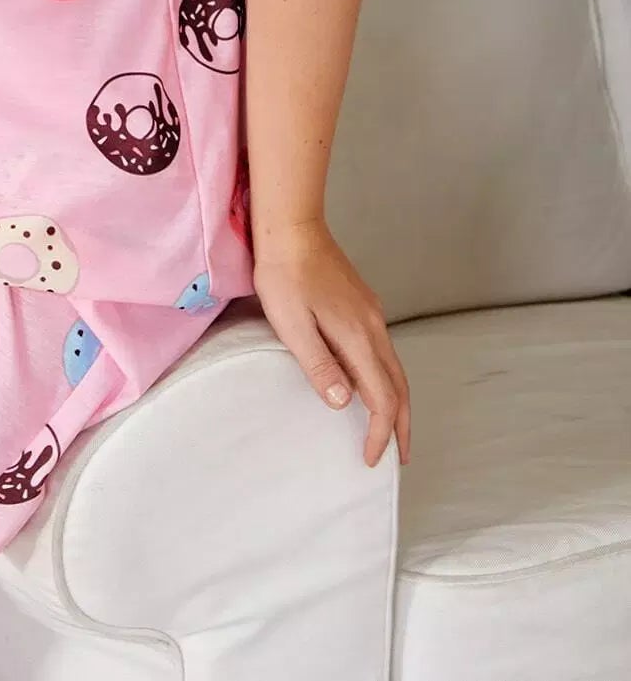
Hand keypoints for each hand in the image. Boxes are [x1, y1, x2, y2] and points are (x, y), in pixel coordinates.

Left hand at [251, 217, 410, 468]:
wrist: (291, 226)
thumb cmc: (283, 274)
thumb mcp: (292, 324)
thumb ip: (318, 364)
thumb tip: (344, 403)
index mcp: (358, 336)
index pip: (382, 397)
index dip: (380, 433)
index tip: (371, 458)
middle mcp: (373, 326)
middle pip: (400, 387)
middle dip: (402, 425)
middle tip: (399, 458)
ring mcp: (371, 313)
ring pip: (395, 368)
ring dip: (397, 403)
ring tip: (390, 429)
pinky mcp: (362, 304)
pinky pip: (383, 351)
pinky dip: (386, 379)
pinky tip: (371, 384)